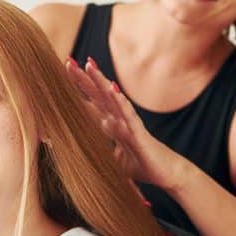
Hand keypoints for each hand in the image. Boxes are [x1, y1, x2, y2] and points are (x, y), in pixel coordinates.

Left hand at [65, 56, 176, 187]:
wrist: (169, 175)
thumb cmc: (143, 166)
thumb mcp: (114, 161)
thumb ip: (101, 154)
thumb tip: (83, 154)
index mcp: (112, 125)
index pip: (92, 102)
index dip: (79, 88)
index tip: (66, 72)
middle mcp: (119, 120)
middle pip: (98, 95)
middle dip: (83, 78)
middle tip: (68, 61)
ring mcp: (129, 124)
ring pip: (112, 98)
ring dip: (100, 81)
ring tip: (89, 65)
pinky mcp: (139, 133)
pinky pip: (128, 115)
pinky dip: (119, 101)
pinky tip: (112, 88)